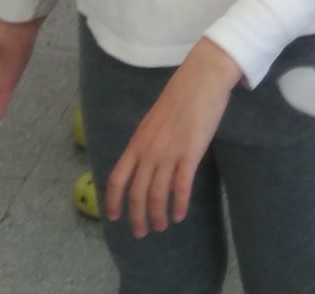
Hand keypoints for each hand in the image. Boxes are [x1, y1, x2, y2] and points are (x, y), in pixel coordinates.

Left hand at [106, 39, 241, 237]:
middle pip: (136, 193)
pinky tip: (180, 215)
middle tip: (141, 232)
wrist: (200, 80)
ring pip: (156, 194)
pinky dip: (179, 204)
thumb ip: (148, 143)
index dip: (114, 201)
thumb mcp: (154, 121)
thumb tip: (146, 163)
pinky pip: (181, 187)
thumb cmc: (180, 97)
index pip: (117, 178)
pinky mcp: (189, 155)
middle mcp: (148, 151)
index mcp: (137, 142)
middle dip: (137, 217)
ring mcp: (168, 154)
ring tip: (162, 226)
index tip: (114, 217)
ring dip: (158, 215)